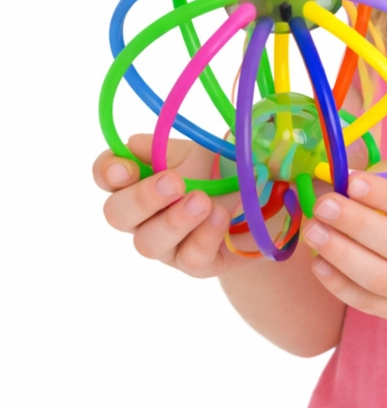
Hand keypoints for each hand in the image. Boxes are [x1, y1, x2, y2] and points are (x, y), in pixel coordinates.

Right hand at [94, 134, 248, 277]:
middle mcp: (144, 218)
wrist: (260, 199)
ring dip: (174, 221)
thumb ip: (162, 147)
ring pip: (149, 244)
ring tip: (202, 201)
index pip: (106, 176)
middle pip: (117, 215)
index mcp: (139, 181)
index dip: (107, 173)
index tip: (125, 169)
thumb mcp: (194, 150)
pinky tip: (220, 216)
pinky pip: (191, 259)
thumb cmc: (218, 171)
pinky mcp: (197, 264)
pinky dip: (205, 236)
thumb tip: (131, 143)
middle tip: (174, 183)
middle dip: (142, 198)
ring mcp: (168, 245)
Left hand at [302, 157, 386, 321]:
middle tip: (323, 206)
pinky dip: (340, 285)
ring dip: (341, 256)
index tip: (352, 181)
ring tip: (313, 232)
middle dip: (355, 224)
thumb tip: (340, 176)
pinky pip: (370, 303)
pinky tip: (318, 263)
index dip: (384, 195)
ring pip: (381, 279)